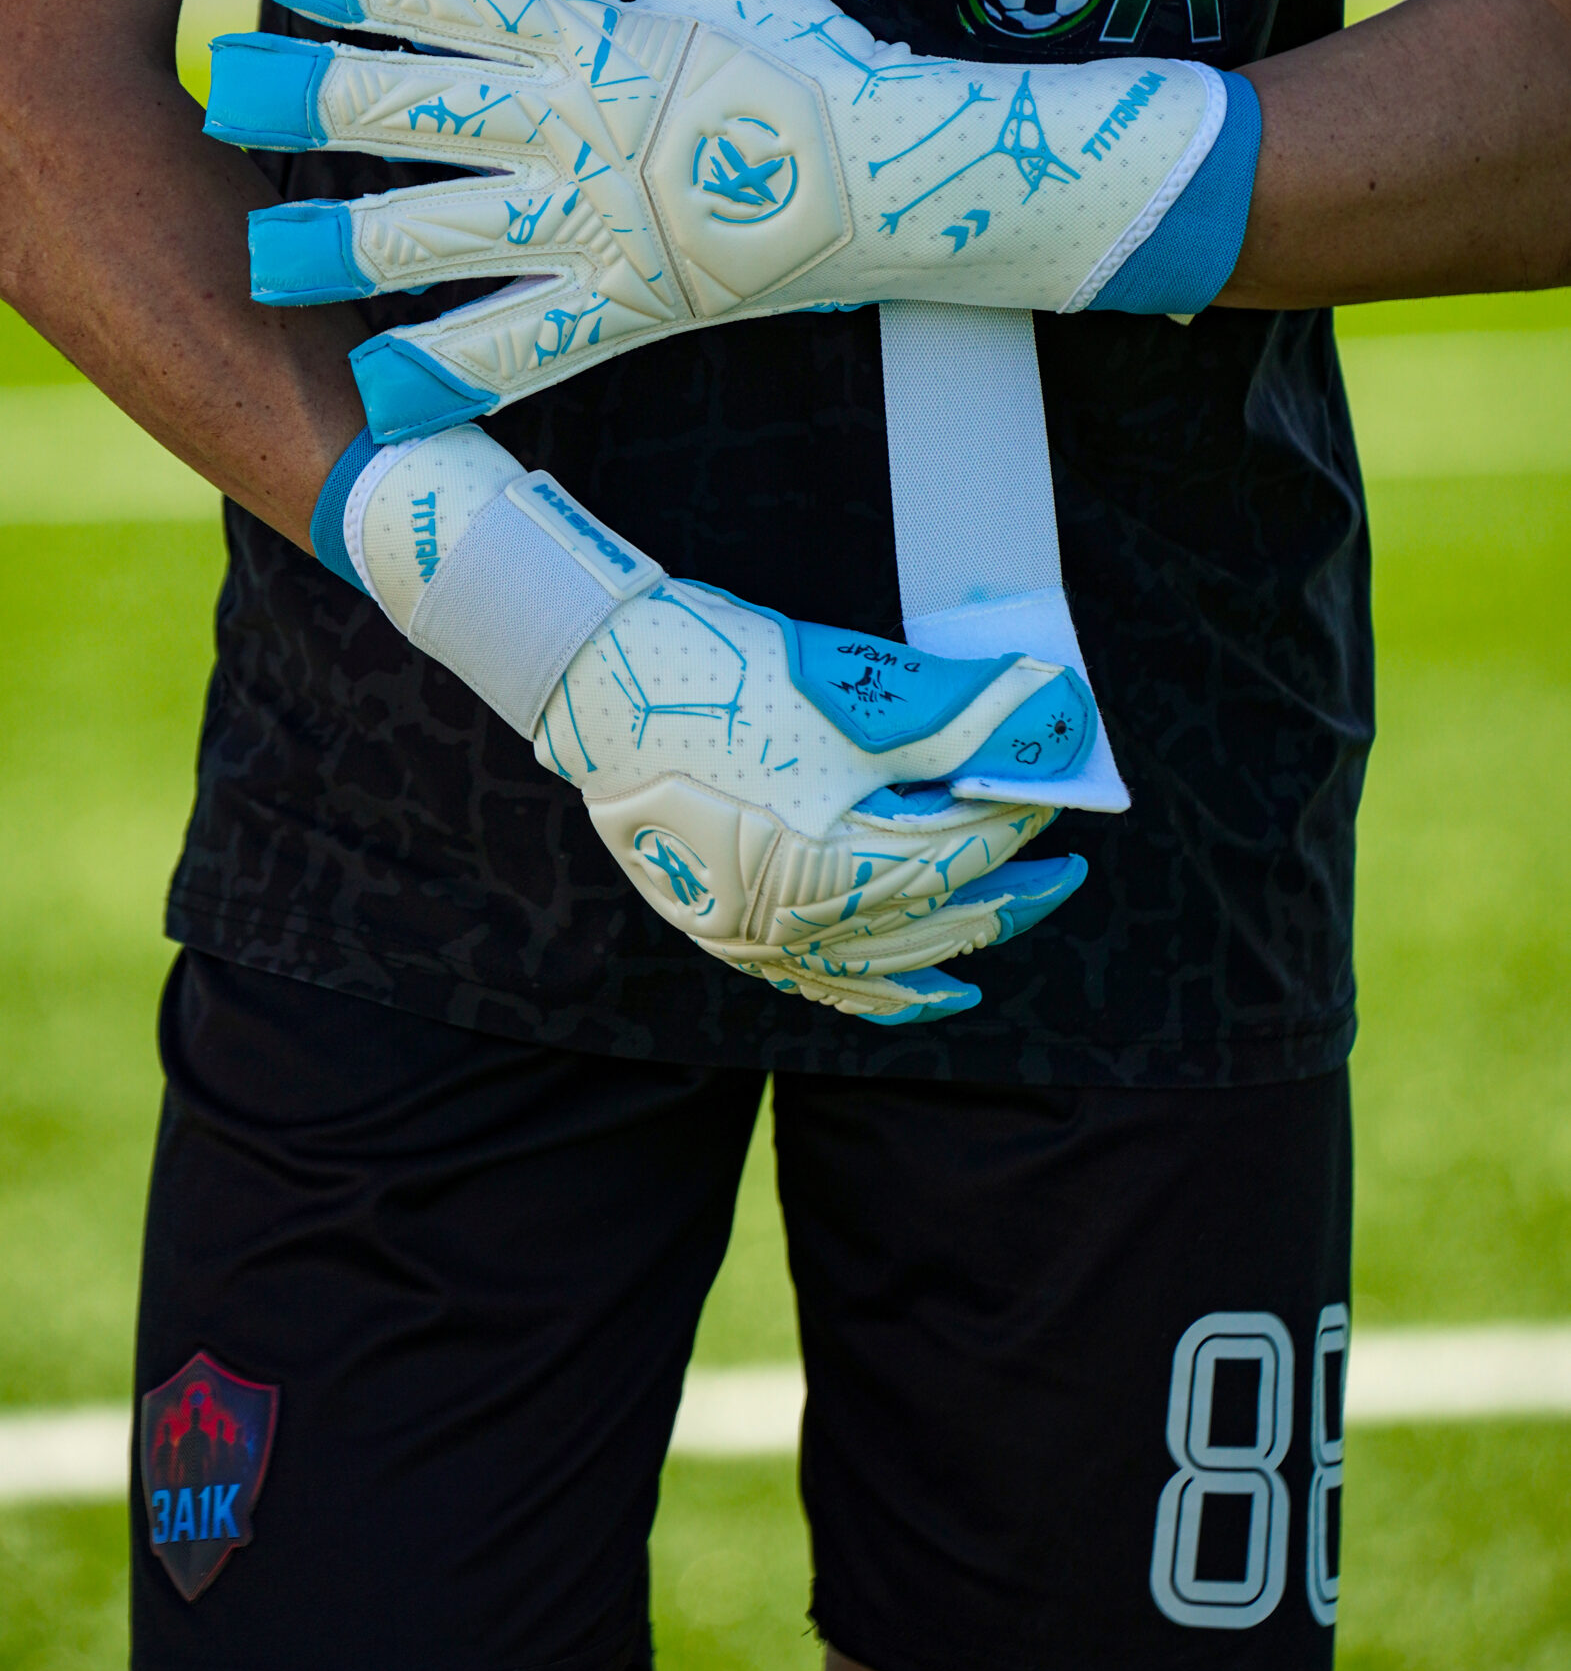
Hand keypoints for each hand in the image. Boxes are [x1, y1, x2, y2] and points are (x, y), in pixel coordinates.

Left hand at [206, 0, 1251, 442]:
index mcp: (592, 31)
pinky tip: (377, 390)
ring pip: (447, 234)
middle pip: (422, 107)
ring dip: (349, 247)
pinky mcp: (629, 305)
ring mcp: (600, 223)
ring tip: (263, 257)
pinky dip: (454, 372)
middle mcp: (579, 126)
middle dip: (317, 100)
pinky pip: (527, 348)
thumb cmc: (809, 54)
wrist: (901, 177)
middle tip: (227, 95)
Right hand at [328, 423, 1091, 1023]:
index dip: (1018, 816)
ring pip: (890, 967)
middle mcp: (799, 916)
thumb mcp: (854, 688)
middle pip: (938, 916)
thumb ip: (961, 713)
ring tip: (1011, 923)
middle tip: (1068, 867)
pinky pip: (829, 989)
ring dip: (961, 943)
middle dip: (1012, 890)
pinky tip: (930, 991)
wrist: (601, 685)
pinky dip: (889, 994)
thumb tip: (1056, 708)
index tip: (1055, 785)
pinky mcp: (731, 933)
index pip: (961, 848)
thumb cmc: (726, 676)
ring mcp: (759, 935)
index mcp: (836, 855)